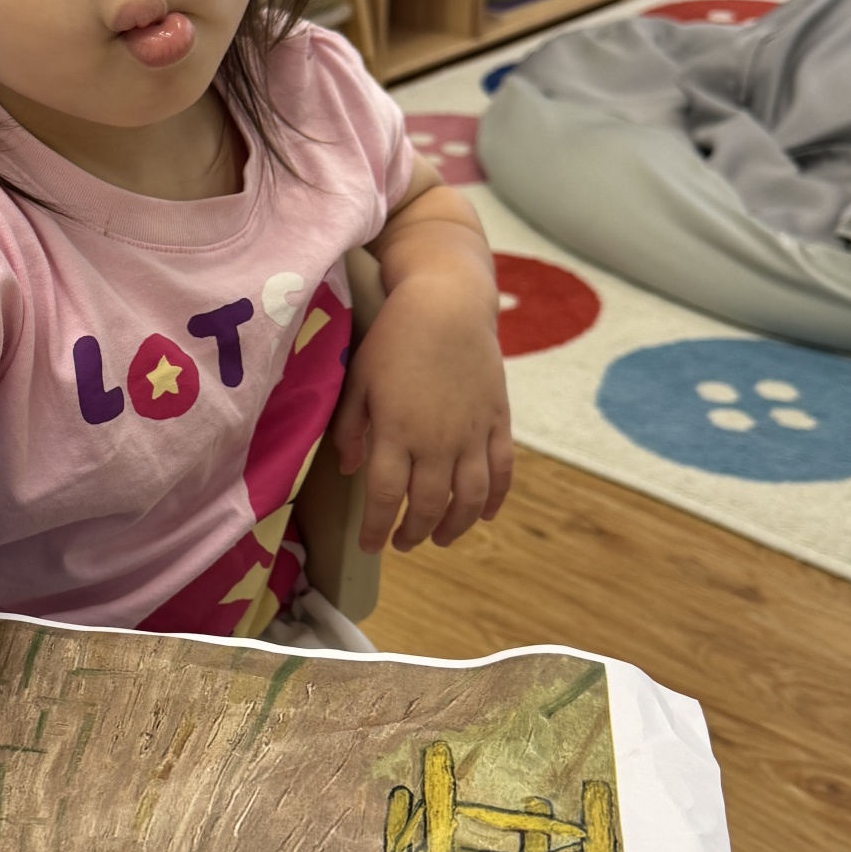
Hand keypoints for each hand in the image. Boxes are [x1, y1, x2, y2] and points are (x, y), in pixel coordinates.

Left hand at [332, 269, 512, 552]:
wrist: (447, 306)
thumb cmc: (394, 339)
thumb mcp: (359, 380)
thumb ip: (349, 427)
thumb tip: (348, 468)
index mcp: (396, 432)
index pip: (386, 498)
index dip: (378, 528)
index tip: (372, 545)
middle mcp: (436, 440)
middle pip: (428, 505)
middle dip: (414, 532)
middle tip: (404, 543)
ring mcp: (472, 433)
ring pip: (468, 498)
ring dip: (455, 526)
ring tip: (441, 538)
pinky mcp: (497, 421)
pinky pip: (501, 472)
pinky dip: (494, 499)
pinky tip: (483, 514)